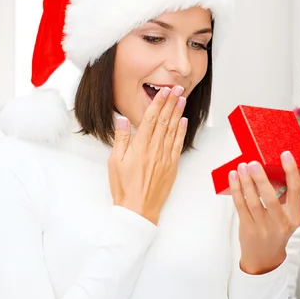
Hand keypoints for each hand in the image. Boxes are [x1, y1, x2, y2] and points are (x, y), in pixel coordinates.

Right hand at [108, 85, 187, 224]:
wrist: (138, 210)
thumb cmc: (124, 187)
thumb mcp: (115, 161)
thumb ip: (121, 138)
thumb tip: (122, 119)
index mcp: (140, 146)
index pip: (151, 118)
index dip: (158, 103)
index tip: (164, 91)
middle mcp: (155, 149)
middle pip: (164, 121)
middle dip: (171, 103)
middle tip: (178, 89)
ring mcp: (165, 157)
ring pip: (173, 130)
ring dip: (178, 113)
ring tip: (182, 99)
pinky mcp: (172, 166)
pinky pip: (178, 145)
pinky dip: (181, 131)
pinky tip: (184, 121)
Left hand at [229, 151, 299, 274]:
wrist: (265, 258)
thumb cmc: (276, 229)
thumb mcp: (288, 216)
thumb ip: (287, 196)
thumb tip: (281, 167)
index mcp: (295, 216)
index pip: (296, 190)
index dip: (291, 171)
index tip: (286, 154)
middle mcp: (280, 222)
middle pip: (271, 198)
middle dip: (260, 179)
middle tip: (253, 163)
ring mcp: (263, 227)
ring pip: (253, 201)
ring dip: (245, 182)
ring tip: (241, 167)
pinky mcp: (248, 229)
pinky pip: (240, 206)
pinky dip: (236, 190)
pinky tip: (233, 178)